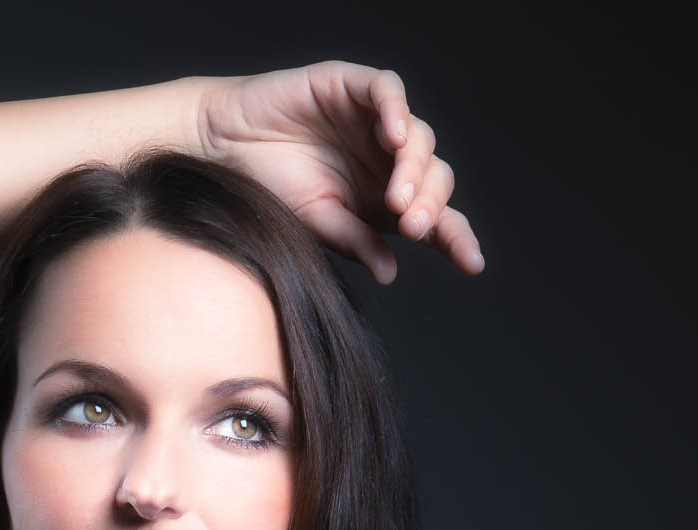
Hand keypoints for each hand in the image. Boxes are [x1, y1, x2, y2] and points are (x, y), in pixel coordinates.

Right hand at [195, 62, 483, 284]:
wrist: (225, 146)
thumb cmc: (269, 185)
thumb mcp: (316, 223)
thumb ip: (355, 241)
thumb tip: (390, 272)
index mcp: (384, 202)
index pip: (434, 219)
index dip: (456, 238)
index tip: (472, 264)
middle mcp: (388, 163)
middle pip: (435, 178)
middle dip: (431, 204)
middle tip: (412, 226)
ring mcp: (374, 123)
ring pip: (419, 138)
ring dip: (414, 169)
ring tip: (396, 197)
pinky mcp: (354, 88)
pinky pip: (388, 92)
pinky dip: (396, 110)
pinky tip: (394, 136)